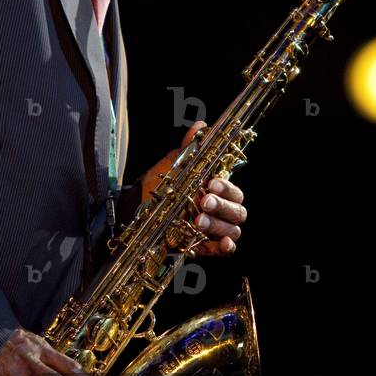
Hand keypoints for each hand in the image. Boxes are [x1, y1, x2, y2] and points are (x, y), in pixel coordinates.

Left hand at [140, 120, 246, 256]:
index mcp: (215, 189)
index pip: (234, 190)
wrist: (137, 209)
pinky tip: (221, 244)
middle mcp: (218, 209)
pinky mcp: (204, 246)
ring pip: (233, 229)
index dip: (227, 188)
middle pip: (238, 210)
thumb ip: (190, 148)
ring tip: (198, 220)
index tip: (212, 183)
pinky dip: (225, 248)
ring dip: (219, 225)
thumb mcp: (174, 165)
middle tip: (204, 201)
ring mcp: (213, 229)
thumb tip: (202, 125)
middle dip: (223, 206)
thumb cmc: (159, 185)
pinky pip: (223, 250)